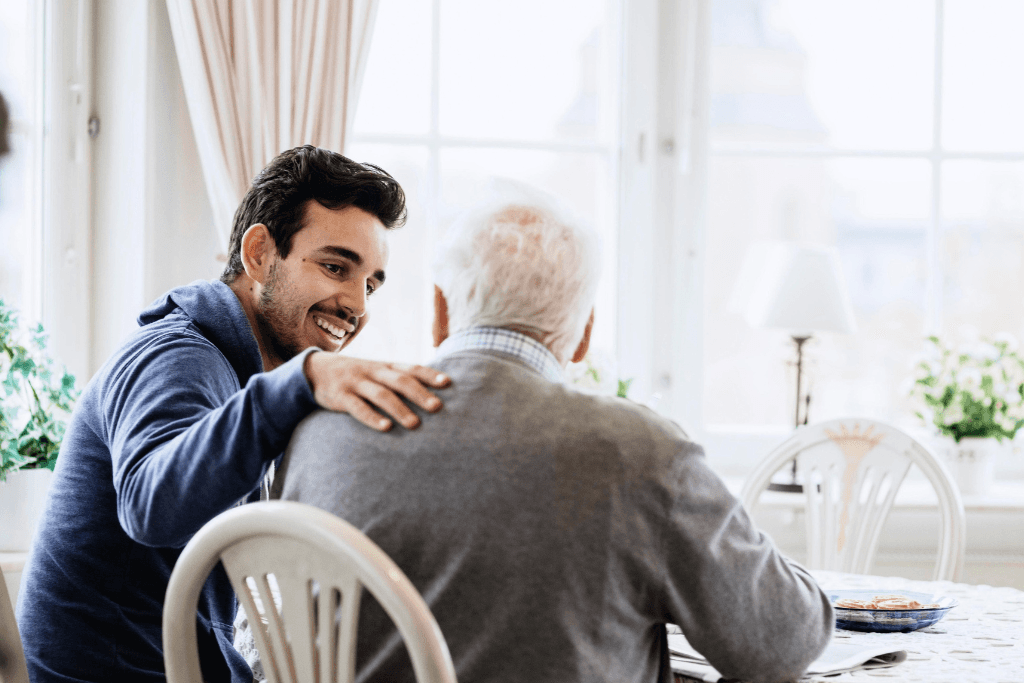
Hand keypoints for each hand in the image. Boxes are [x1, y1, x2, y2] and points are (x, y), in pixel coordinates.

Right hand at [303, 351, 449, 430]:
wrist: (315, 370)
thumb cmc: (358, 375)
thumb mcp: (377, 372)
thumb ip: (399, 379)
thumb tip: (432, 392)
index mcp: (386, 366)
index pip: (411, 367)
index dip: (429, 375)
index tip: (448, 383)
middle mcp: (373, 371)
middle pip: (400, 380)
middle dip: (419, 394)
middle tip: (437, 407)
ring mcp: (356, 383)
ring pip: (381, 395)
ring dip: (399, 409)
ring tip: (415, 424)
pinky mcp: (340, 396)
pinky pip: (357, 408)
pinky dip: (372, 418)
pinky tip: (386, 428)